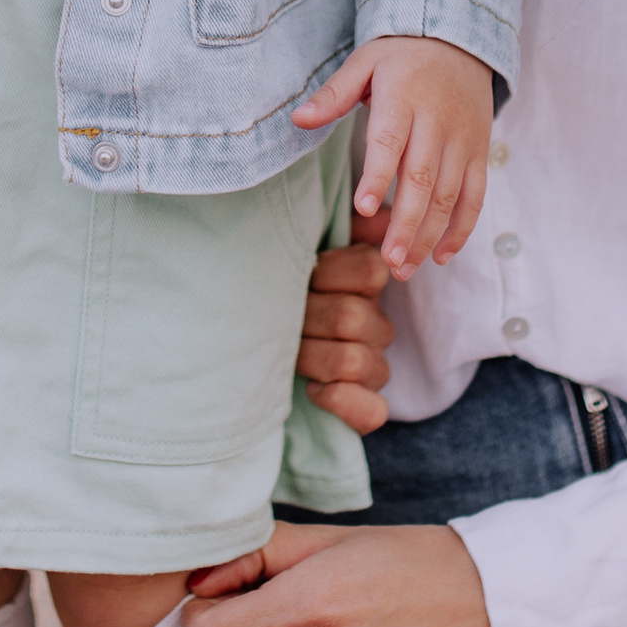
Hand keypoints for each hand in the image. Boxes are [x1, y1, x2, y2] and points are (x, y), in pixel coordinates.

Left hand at [293, 37, 494, 270]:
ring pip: (450, 194)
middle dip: (406, 224)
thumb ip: (333, 94)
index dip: (378, 176)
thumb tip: (297, 119)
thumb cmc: (402, 54)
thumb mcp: (364, 61)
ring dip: (429, 235)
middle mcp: (437, 121)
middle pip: (423, 179)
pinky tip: (441, 255)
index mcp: (404, 98)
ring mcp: (463, 139)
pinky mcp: (480, 151)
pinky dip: (462, 228)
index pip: (390, 142)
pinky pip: (476, 194)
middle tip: (389, 261)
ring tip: (405, 268)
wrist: (460, 38)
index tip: (363, 208)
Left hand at [295, 215, 393, 436]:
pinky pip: (372, 412)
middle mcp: (376, 327)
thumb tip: (377, 214)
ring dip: (310, 356)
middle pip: (352, 317)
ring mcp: (374, 369)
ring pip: (353, 361)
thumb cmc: (277, 289)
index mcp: (365, 286)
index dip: (329, 272)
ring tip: (285, 350)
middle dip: (307, 316)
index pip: (371, 270)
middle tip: (280, 317)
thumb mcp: (302, 250)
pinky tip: (312, 389)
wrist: (248, 339)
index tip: (302, 274)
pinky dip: (339, 400)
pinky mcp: (365, 409)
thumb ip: (341, 225)